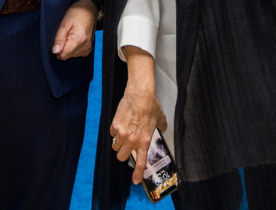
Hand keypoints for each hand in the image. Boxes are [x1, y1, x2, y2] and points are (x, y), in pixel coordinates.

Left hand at [52, 0, 96, 59]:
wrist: (89, 9)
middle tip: (65, 34)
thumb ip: (59, 38)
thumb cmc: (76, 13)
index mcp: (79, 40)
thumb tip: (55, 51)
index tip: (59, 38)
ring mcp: (87, 49)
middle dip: (63, 47)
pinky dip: (72, 47)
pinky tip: (74, 37)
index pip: (63, 55)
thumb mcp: (64, 23)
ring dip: (68, 47)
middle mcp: (85, 47)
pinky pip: (75, 54)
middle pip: (66, 56)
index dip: (57, 48)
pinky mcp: (88, 49)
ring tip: (70, 34)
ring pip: (70, 55)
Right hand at [110, 47, 166, 183]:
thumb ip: (161, 125)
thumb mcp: (159, 118)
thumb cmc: (150, 105)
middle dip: (123, 154)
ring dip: (118, 143)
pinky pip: (112, 134)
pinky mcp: (114, 125)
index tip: (135, 180)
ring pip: (115, 147)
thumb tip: (162, 126)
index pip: (140, 163)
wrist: (140, 94)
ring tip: (124, 134)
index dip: (137, 174)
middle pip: (121, 157)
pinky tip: (121, 124)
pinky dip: (115, 132)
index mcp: (144, 141)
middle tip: (127, 148)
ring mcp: (122, 134)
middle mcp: (132, 140)